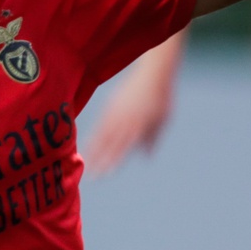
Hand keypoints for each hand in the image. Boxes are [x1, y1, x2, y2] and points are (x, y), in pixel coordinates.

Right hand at [84, 48, 175, 170]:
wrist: (153, 71)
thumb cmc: (162, 97)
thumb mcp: (163, 119)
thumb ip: (153, 138)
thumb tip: (146, 157)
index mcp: (139, 125)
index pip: (124, 147)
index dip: (114, 161)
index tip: (107, 174)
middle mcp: (125, 120)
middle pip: (110, 145)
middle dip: (101, 162)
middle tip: (92, 178)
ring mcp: (116, 113)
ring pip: (102, 135)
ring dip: (94, 152)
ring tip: (87, 165)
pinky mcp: (111, 106)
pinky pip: (100, 124)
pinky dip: (94, 136)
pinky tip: (89, 146)